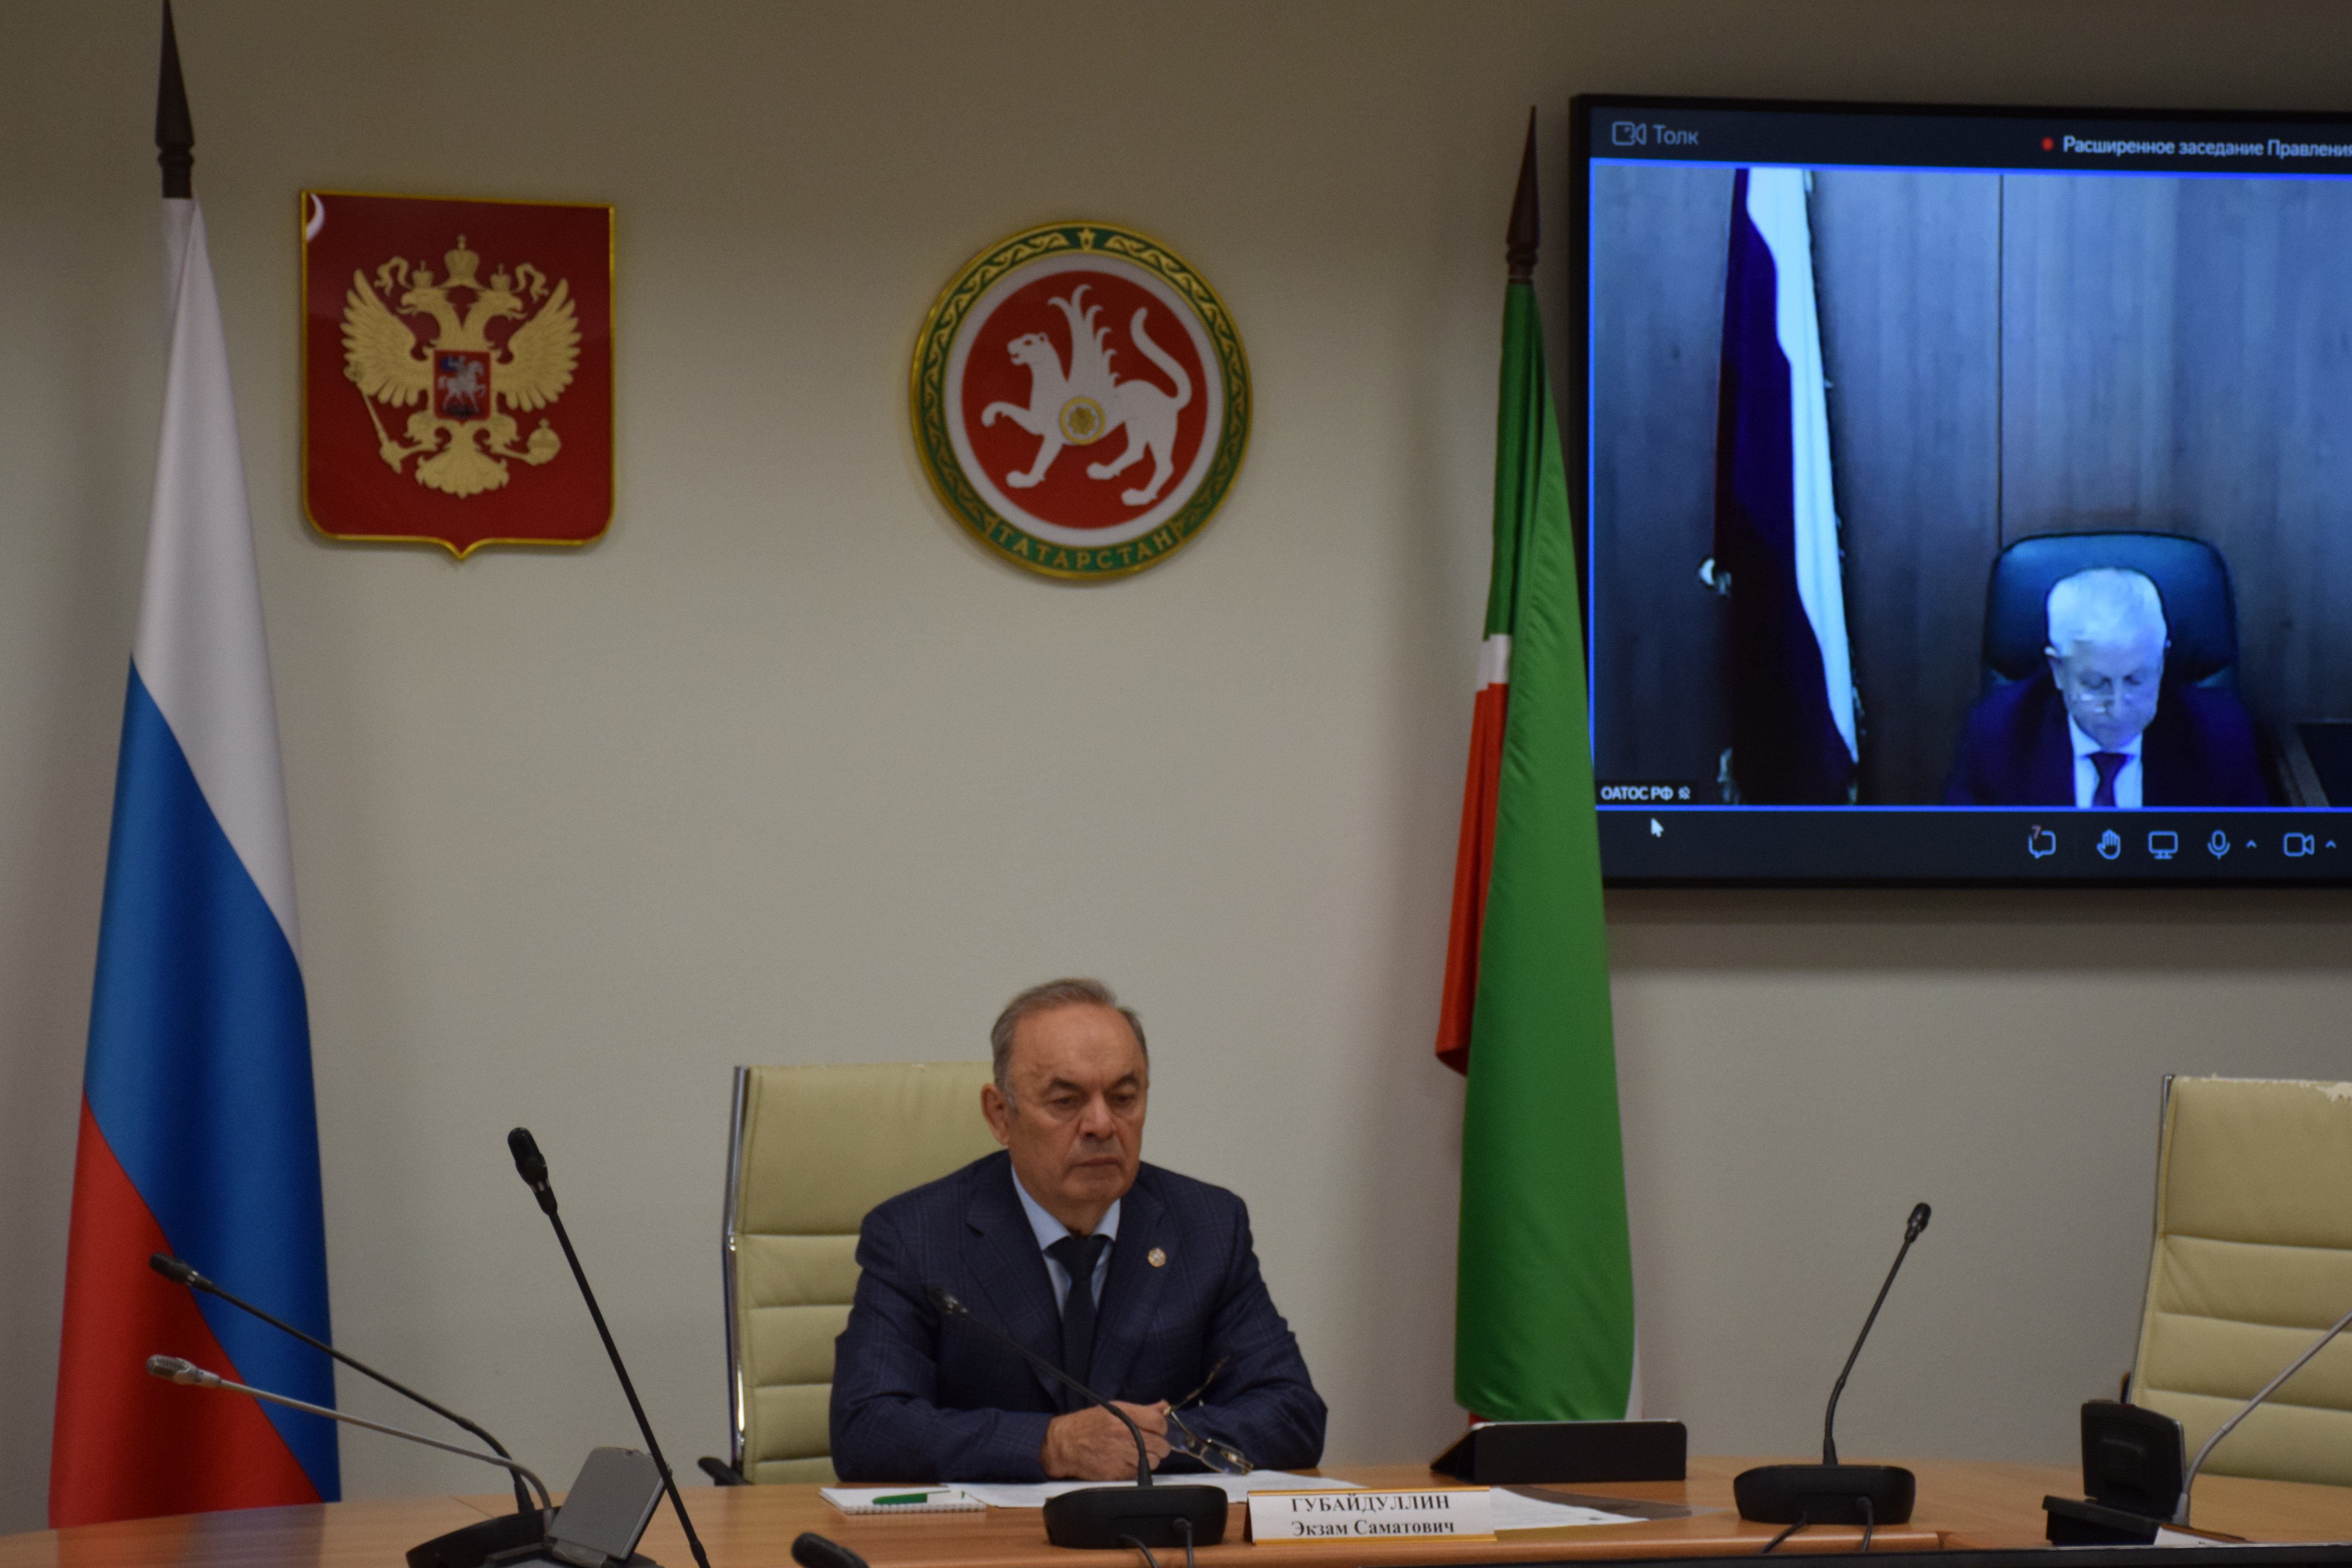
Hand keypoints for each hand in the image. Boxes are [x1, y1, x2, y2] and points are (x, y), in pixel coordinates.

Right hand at [1040, 1401, 1169, 1479]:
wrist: (1065, 1443)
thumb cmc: (1088, 1425)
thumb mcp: (1114, 1408)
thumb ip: (1142, 1409)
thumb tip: (1164, 1407)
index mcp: (1126, 1415)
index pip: (1159, 1422)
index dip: (1161, 1427)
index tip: (1156, 1429)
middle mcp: (1126, 1434)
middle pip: (1161, 1444)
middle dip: (1158, 1445)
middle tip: (1148, 1443)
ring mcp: (1122, 1455)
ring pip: (1154, 1461)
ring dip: (1149, 1459)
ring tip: (1136, 1453)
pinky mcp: (1118, 1473)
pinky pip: (1140, 1473)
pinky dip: (1137, 1469)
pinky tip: (1126, 1462)